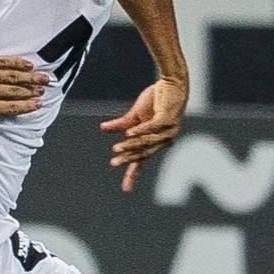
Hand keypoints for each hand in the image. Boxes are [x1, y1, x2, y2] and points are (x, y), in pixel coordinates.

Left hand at [0, 53, 47, 164]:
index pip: (10, 107)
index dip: (26, 106)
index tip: (38, 105)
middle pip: (15, 90)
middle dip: (32, 90)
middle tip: (46, 90)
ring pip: (12, 76)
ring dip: (29, 77)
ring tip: (43, 78)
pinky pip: (1, 61)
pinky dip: (15, 62)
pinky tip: (26, 63)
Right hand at [99, 78, 185, 192]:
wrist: (171, 83)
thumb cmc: (156, 99)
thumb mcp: (135, 115)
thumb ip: (121, 125)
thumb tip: (102, 128)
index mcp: (155, 142)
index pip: (142, 162)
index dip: (133, 175)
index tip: (126, 190)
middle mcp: (164, 140)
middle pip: (143, 154)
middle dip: (127, 159)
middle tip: (113, 163)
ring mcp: (168, 131)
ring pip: (146, 142)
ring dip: (131, 146)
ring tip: (116, 148)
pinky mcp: (168, 118)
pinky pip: (152, 128)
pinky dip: (140, 131)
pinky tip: (128, 133)